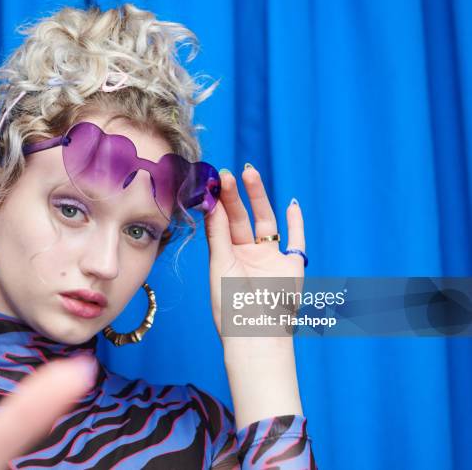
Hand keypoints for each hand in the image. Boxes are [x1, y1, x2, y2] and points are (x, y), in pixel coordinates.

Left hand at [204, 165, 306, 427]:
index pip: (222, 223)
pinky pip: (297, 240)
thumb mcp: (220, 267)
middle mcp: (248, 253)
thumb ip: (218, 236)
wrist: (255, 334)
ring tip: (250, 174)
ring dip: (258, 198)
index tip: (212, 181)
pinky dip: (297, 223)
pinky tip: (292, 203)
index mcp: (227, 255)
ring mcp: (271, 257)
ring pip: (265, 221)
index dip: (218, 202)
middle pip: (241, 217)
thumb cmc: (231, 306)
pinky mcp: (292, 265)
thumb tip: (212, 205)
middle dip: (234, 196)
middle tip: (227, 174)